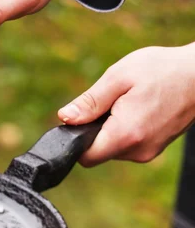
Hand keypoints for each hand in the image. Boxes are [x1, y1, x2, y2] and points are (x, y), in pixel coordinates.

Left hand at [58, 44, 194, 166]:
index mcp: (125, 135)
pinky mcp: (155, 148)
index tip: (80, 119)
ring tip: (127, 103)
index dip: (75, 139)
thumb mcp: (118, 78)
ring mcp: (148, 152)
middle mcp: (137, 151)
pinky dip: (124, 130)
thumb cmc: (162, 70)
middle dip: (94, 131)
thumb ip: (90, 102)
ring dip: (110, 130)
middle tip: (108, 103)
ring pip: (112, 149)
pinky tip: (137, 109)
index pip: (85, 157)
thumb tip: (65, 118)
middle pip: (98, 153)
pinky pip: (128, 145)